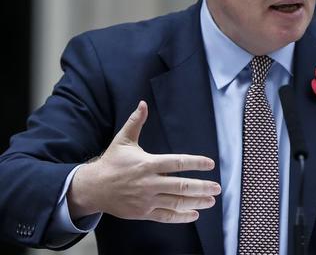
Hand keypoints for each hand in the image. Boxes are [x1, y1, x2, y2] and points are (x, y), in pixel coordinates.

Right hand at [67, 101, 220, 222]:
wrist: (93, 188)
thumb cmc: (111, 162)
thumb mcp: (123, 140)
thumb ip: (136, 122)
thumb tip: (143, 103)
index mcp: (147, 164)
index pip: (177, 163)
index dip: (195, 163)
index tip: (210, 164)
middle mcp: (149, 183)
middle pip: (181, 186)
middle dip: (202, 187)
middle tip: (217, 187)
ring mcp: (146, 200)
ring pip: (176, 202)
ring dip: (196, 202)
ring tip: (211, 200)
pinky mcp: (143, 213)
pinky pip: (165, 216)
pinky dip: (181, 217)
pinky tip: (194, 214)